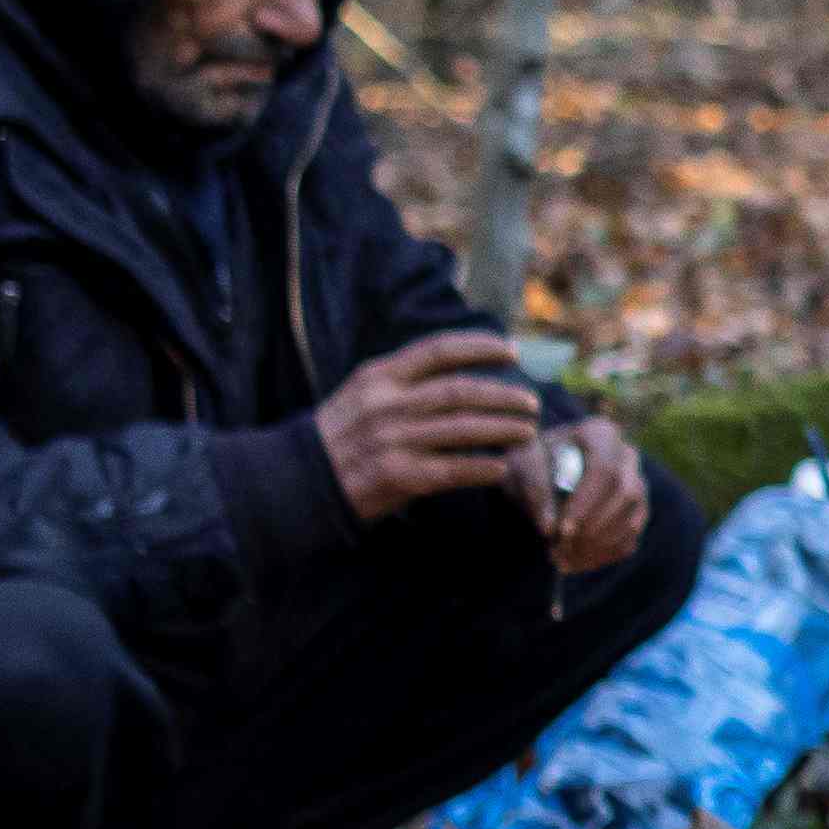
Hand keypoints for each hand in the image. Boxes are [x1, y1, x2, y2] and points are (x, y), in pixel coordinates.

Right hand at [315, 330, 549, 519]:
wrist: (297, 481)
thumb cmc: (340, 436)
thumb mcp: (361, 395)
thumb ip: (403, 382)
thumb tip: (462, 373)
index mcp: (378, 376)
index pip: (438, 350)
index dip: (480, 347)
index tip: (512, 352)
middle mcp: (386, 404)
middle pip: (460, 391)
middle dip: (503, 396)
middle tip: (532, 402)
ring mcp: (391, 440)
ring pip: (463, 429)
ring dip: (502, 430)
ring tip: (527, 432)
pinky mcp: (396, 476)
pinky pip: (452, 469)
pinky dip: (482, 468)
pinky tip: (501, 469)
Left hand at [524, 417, 642, 572]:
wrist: (538, 476)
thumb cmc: (528, 463)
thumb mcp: (521, 467)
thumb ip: (534, 489)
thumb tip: (550, 528)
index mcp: (601, 433)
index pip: (605, 469)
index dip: (586, 503)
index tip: (562, 530)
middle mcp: (627, 456)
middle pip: (625, 495)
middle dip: (593, 527)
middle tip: (560, 549)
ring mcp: (637, 485)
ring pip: (631, 519)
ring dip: (597, 545)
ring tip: (561, 559)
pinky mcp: (636, 513)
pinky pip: (630, 538)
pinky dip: (602, 555)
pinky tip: (573, 562)